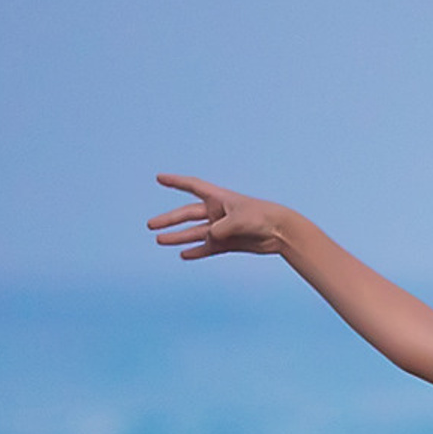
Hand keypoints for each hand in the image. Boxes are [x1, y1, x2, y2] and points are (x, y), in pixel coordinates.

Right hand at [148, 174, 296, 259]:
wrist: (281, 232)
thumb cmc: (262, 217)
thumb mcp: (237, 220)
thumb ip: (219, 229)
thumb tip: (208, 239)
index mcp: (219, 198)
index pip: (192, 186)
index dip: (176, 182)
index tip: (159, 178)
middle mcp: (217, 212)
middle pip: (187, 214)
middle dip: (170, 219)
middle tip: (151, 224)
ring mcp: (222, 228)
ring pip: (195, 233)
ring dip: (178, 237)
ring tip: (160, 240)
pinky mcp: (228, 243)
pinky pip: (208, 248)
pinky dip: (197, 251)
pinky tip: (184, 255)